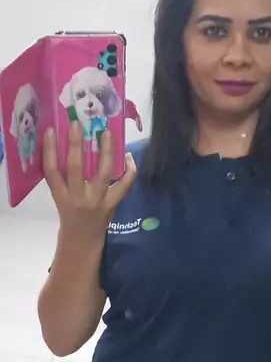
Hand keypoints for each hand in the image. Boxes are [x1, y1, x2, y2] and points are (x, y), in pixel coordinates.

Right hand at [43, 122, 135, 244]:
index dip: (50, 150)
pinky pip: (124, 186)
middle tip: (77, 123)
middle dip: (76, 144)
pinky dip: (129, 171)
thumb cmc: (69, 211)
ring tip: (107, 132)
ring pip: (103, 173)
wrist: (82, 238)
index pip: (51, 170)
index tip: (51, 130)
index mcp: (60, 194)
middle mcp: (77, 197)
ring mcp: (97, 200)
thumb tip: (66, 142)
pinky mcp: (112, 203)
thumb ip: (61, 176)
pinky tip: (129, 156)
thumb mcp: (59, 195)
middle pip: (75, 167)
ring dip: (106, 151)